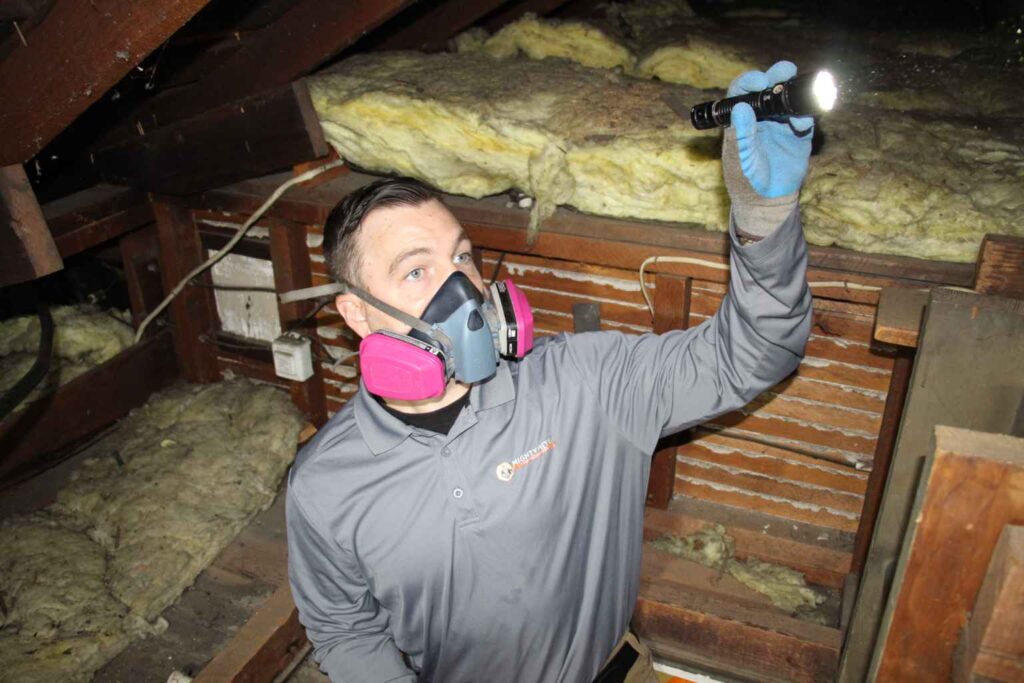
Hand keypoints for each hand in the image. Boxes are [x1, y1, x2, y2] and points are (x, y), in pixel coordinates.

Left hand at [724, 61, 812, 198]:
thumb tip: (740, 108)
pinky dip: (805, 115)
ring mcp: (780, 123)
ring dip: (794, 90)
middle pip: (768, 86)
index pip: (741, 91)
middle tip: (785, 71)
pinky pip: (804, 115)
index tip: (760, 81)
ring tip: (797, 96)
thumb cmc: (746, 181)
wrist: (767, 200)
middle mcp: (760, 116)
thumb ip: (741, 136)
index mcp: (740, 120)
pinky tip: (801, 126)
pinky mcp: (798, 132)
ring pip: (788, 97)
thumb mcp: (741, 160)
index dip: (750, 81)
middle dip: (777, 74)